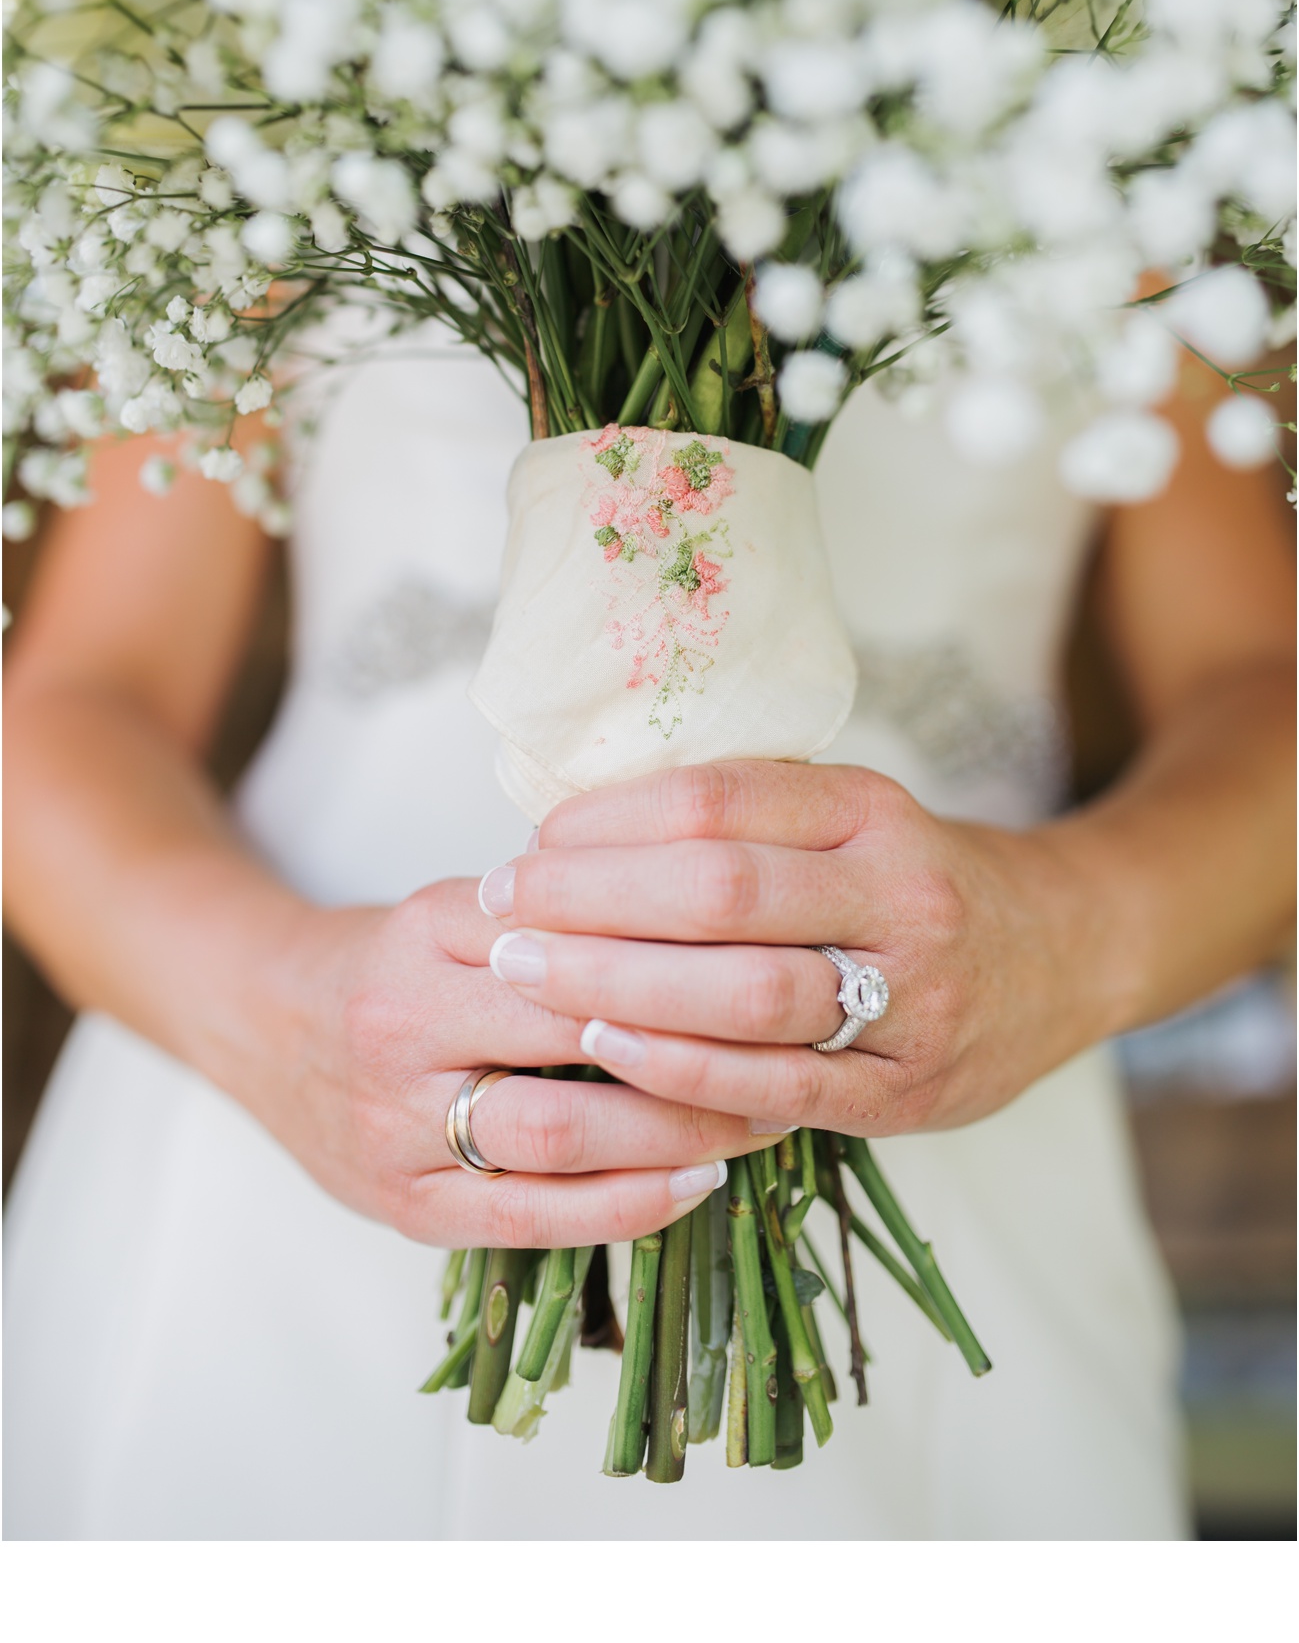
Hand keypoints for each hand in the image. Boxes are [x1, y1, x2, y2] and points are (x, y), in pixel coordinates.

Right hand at [241, 876, 779, 1248]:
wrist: (263, 1020)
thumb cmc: (393, 958)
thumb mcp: (455, 903)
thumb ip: (558, 909)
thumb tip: (707, 906)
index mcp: (423, 935)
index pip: (574, 943)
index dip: (681, 955)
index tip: (772, 954)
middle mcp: (402, 1030)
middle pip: (572, 1039)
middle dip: (695, 1047)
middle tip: (792, 1042)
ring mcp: (396, 1128)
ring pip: (557, 1138)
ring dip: (674, 1131)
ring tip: (764, 1116)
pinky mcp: (402, 1206)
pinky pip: (529, 1219)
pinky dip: (623, 1206)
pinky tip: (695, 1184)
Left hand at [479, 762, 1114, 1137]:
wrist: (1070, 951)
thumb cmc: (917, 875)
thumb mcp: (852, 814)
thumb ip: (746, 816)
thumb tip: (577, 824)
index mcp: (873, 809)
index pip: (718, 801)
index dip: (608, 821)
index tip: (531, 840)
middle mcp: (902, 894)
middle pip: (721, 892)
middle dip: (591, 902)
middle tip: (501, 910)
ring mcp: (913, 998)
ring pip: (747, 994)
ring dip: (620, 987)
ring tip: (529, 977)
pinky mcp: (909, 1092)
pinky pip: (781, 1087)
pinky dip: (684, 1070)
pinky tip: (608, 1050)